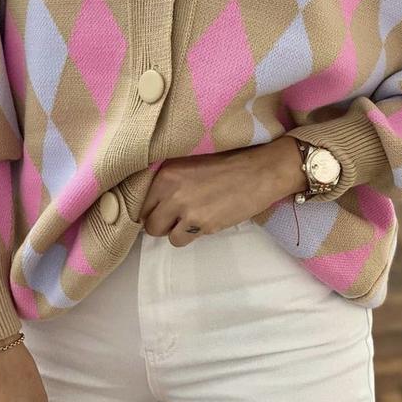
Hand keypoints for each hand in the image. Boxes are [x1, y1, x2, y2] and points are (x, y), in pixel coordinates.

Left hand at [139, 136, 307, 246]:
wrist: (259, 172)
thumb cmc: (228, 164)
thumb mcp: (192, 162)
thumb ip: (171, 179)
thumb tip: (154, 200)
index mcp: (167, 172)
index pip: (142, 201)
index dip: (151, 207)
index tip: (161, 209)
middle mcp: (171, 190)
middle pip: (149, 222)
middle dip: (161, 222)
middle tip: (176, 217)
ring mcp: (185, 209)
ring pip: (163, 234)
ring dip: (175, 231)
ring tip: (192, 219)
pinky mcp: (201, 225)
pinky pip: (181, 240)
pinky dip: (190, 235)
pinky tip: (203, 223)